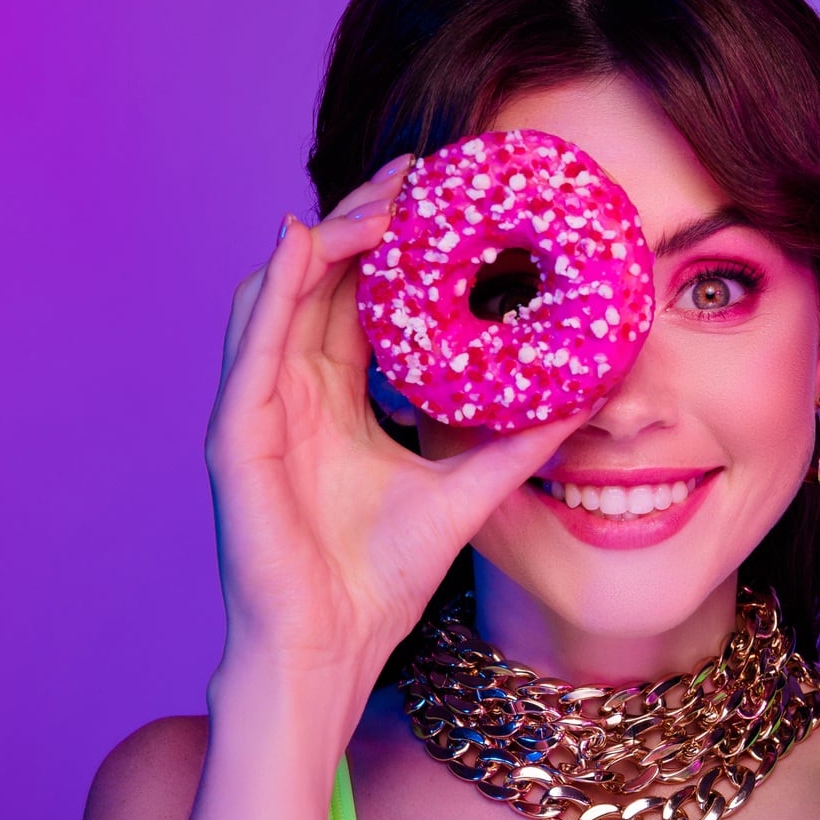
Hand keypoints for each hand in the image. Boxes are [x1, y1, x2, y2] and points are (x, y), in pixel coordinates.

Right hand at [203, 154, 596, 682]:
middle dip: (363, 217)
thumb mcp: (466, 491)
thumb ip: (517, 443)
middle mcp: (289, 390)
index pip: (356, 296)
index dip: (390, 241)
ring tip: (379, 197)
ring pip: (280, 292)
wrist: (332, 649)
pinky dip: (275, 287)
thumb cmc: (377, 580)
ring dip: (326, 237)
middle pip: (319, 278)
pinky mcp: (234, 434)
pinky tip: (304, 243)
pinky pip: (251, 343)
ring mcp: (256, 408)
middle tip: (418, 170)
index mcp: (333, 397)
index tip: (440, 195)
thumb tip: (584, 401)